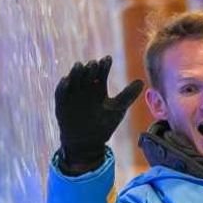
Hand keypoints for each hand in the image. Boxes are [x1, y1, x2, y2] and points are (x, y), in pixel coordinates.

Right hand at [54, 55, 142, 172]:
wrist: (88, 143)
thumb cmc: (104, 125)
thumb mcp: (118, 109)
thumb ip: (128, 95)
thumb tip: (142, 81)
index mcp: (98, 87)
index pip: (101, 72)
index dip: (104, 65)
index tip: (108, 59)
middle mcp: (85, 88)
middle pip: (87, 73)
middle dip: (90, 68)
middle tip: (94, 63)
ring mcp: (73, 94)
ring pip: (74, 79)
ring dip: (76, 72)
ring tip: (79, 66)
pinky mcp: (61, 103)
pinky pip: (60, 93)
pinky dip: (62, 86)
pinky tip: (66, 80)